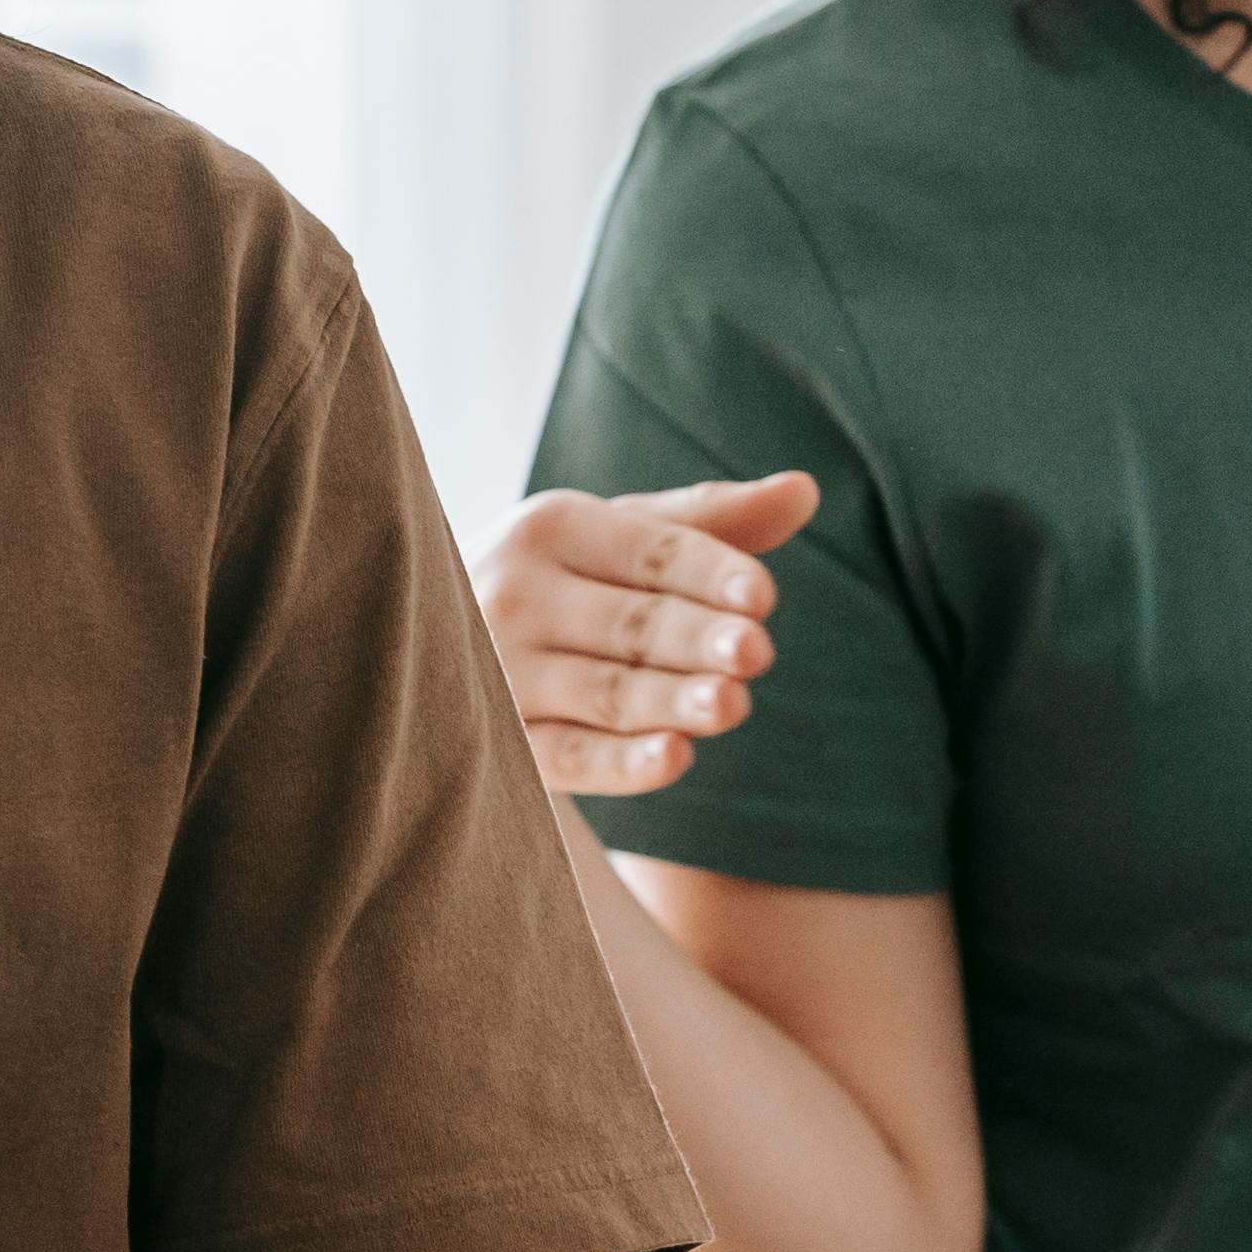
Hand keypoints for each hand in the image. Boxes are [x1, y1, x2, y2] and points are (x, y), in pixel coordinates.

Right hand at [481, 476, 817, 798]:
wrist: (445, 639)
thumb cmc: (564, 580)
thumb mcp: (619, 536)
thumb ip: (710, 521)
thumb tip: (806, 489)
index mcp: (552, 526)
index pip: (649, 551)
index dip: (707, 572)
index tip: (762, 595)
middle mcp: (518, 592)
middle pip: (632, 623)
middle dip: (695, 638)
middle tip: (755, 651)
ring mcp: (502, 670)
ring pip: (607, 691)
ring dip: (670, 699)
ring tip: (730, 703)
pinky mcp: (502, 742)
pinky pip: (569, 756)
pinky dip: (621, 762)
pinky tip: (674, 759)